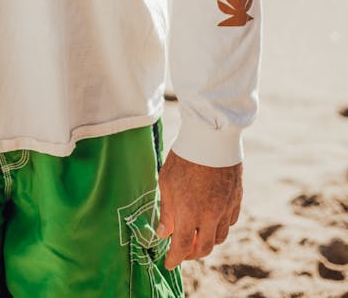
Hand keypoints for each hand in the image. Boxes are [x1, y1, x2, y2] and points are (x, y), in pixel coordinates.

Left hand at [157, 150, 241, 269]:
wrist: (211, 136)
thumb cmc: (184, 156)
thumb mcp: (166, 181)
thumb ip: (167, 210)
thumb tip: (163, 233)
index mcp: (189, 212)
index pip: (181, 247)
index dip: (174, 259)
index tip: (168, 262)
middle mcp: (210, 215)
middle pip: (203, 248)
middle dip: (191, 253)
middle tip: (182, 249)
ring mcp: (226, 208)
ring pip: (219, 237)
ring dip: (206, 240)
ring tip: (195, 233)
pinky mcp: (237, 199)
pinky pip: (230, 222)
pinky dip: (220, 226)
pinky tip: (211, 219)